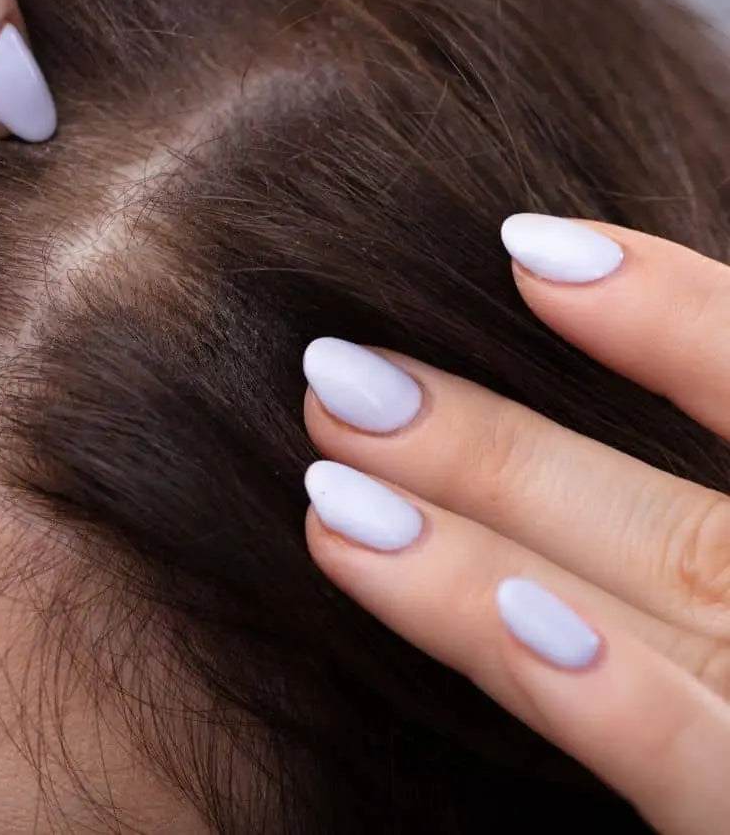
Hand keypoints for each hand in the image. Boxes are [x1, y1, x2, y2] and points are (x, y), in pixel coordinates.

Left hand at [302, 214, 729, 834]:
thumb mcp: (723, 552)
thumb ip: (666, 499)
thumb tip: (533, 368)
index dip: (673, 315)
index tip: (524, 246)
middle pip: (669, 520)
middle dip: (494, 448)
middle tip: (334, 377)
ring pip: (664, 609)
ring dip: (484, 554)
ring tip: (328, 494)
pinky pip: (702, 773)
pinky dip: (617, 702)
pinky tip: (509, 624)